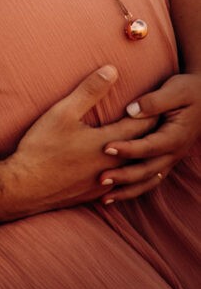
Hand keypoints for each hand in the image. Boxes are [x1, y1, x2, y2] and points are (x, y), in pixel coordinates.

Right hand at [0, 65, 157, 222]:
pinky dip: (128, 176)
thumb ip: (89, 91)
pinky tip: (124, 174)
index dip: (152, 113)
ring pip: (133, 171)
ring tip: (150, 148)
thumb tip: (112, 70)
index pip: (140, 126)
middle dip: (151, 134)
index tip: (161, 103)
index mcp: (107, 144)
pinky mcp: (93, 195)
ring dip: (142, 158)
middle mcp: (112, 167)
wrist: (25, 186)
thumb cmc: (42, 147)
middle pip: (141, 149)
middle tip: (160, 121)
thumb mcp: (63, 112)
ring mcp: (103, 184)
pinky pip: (120, 186)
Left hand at [99, 72, 200, 201]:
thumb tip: (131, 111)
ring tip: (104, 198)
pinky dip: (133, 189)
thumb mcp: (174, 90)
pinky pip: (149, 180)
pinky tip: (115, 194)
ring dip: (127, 190)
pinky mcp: (164, 161)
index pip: (149, 146)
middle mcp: (173, 153)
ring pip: (148, 181)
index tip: (106, 147)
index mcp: (175, 136)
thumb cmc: (187, 90)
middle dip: (124, 177)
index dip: (128, 148)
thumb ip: (153, 101)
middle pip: (147, 170)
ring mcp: (169, 159)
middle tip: (100, 179)